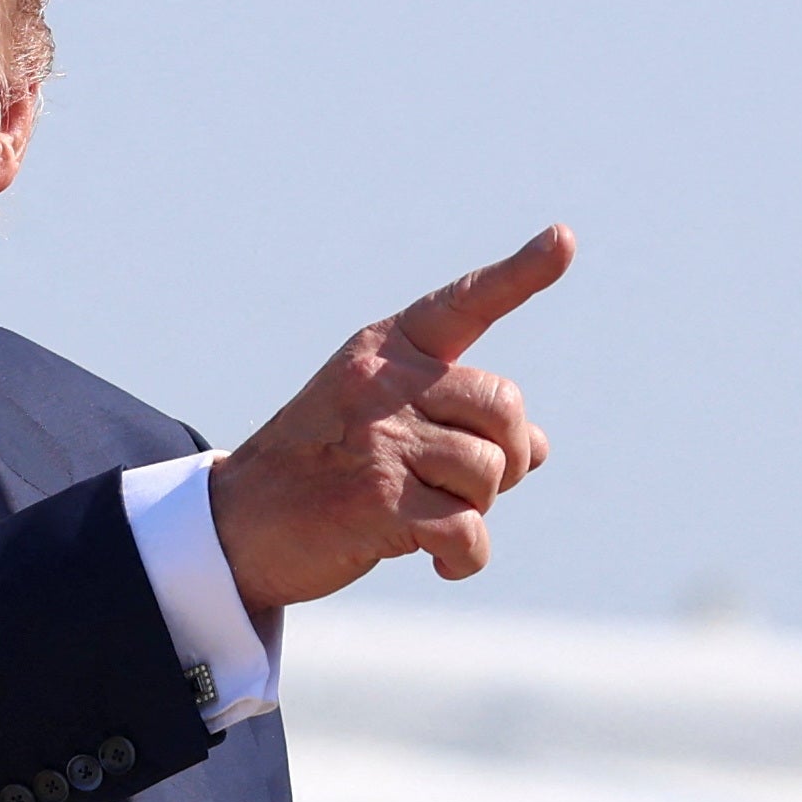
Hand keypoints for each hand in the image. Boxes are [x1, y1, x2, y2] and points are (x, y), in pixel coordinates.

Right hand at [208, 225, 574, 611]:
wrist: (237, 523)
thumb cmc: (319, 468)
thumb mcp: (378, 419)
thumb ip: (456, 418)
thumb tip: (538, 448)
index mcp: (383, 352)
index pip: (462, 304)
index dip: (520, 274)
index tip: (564, 240)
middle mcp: (382, 384)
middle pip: (503, 407)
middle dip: (505, 457)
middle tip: (461, 485)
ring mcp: (380, 440)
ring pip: (491, 474)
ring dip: (473, 510)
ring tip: (425, 517)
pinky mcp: (379, 502)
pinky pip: (469, 531)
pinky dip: (464, 558)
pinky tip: (438, 562)